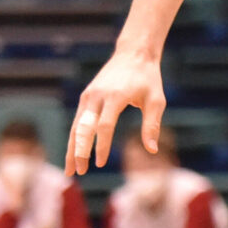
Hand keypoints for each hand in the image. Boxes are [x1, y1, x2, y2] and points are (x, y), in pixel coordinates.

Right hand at [71, 49, 166, 172]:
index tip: (101, 164)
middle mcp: (97, 97)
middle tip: (79, 173)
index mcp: (115, 97)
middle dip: (78, 152)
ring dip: (71, 149)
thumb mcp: (156, 100)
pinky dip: (74, 138)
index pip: (104, 126)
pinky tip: (73, 153)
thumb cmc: (148, 79)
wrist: (134, 55)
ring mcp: (88, 96)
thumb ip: (152, 125)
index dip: (102, 146)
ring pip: (76, 127)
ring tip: (70, 170)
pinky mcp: (86, 97)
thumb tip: (151, 150)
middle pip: (83, 128)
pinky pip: (77, 121)